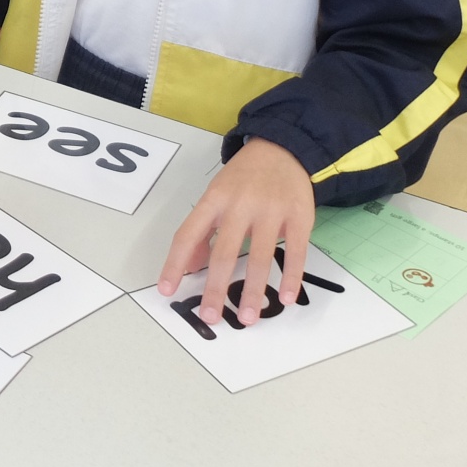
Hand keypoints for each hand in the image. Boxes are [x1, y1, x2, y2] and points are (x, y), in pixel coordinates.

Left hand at [158, 138, 314, 325]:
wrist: (282, 147)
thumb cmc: (243, 178)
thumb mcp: (215, 195)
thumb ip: (202, 230)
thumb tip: (189, 267)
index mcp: (214, 200)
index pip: (188, 235)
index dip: (175, 264)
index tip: (167, 291)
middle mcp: (240, 205)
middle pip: (225, 252)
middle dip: (216, 288)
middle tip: (209, 317)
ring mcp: (272, 210)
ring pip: (261, 256)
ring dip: (254, 291)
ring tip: (248, 318)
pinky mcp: (300, 216)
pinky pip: (296, 252)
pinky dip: (291, 277)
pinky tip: (286, 298)